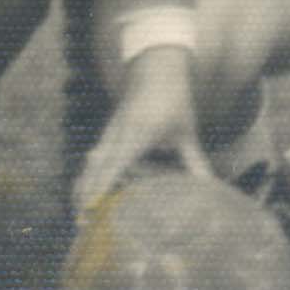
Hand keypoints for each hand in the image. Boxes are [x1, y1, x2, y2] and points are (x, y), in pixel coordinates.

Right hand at [73, 48, 209, 216]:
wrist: (154, 65)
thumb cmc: (173, 97)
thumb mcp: (186, 131)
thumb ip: (195, 162)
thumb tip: (211, 189)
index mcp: (138, 132)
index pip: (116, 164)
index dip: (102, 186)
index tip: (90, 207)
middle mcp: (117, 133)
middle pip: (94, 168)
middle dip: (85, 195)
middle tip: (80, 225)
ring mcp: (109, 132)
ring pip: (90, 164)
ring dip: (82, 188)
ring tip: (78, 216)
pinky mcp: (107, 133)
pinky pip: (94, 159)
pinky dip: (88, 177)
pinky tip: (84, 195)